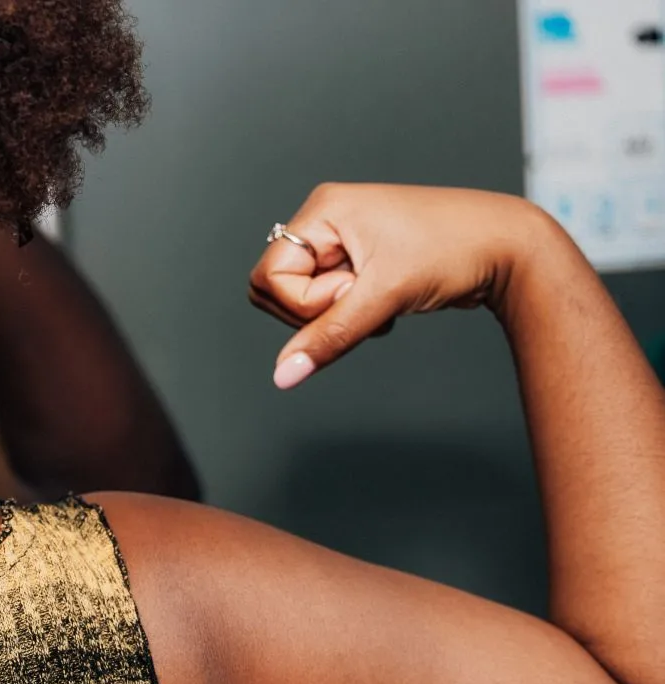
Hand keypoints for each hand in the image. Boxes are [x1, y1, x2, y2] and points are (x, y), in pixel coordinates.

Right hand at [248, 184, 559, 388]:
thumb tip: (283, 376)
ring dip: (337, 315)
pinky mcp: (360, 259)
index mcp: (324, 210)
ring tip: (381, 300)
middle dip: (317, 308)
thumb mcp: (384, 297)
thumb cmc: (455, 251)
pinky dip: (352, 314)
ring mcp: (343, 240)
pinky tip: (388, 304)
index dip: (303, 303)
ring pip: (303, 300)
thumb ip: (327, 338)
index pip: (270, 276)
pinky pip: (329, 301)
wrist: (511, 249)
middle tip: (365, 296)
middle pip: (279, 289)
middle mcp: (327, 219)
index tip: (353, 294)